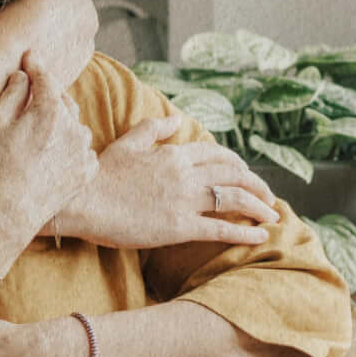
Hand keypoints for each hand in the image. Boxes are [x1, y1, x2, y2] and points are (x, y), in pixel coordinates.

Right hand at [0, 51, 97, 237]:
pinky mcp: (87, 171)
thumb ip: (12, 93)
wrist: (11, 210)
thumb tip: (23, 76)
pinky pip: (82, 150)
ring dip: (61, 123)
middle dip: (47, 95)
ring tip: (43, 131)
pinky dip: (71, 148)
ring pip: (74, 125)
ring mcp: (83, 149)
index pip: (44, 76)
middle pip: (62, 100)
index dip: (35, 64)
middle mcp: (73, 125)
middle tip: (33, 95)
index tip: (30, 56)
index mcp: (50, 108)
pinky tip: (55, 155)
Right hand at [51, 116, 279, 249]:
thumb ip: (153, 129)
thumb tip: (175, 120)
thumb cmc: (99, 175)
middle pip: (234, 175)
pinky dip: (244, 232)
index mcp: (174, 154)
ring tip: (273, 217)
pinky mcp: (179, 227)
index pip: (218, 154)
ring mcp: (184, 201)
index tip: (246, 174)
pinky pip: (220, 228)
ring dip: (259, 207)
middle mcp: (185, 175)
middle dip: (257, 185)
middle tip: (269, 197)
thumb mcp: (127, 143)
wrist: (82, 202)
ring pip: (234, 199)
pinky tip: (260, 236)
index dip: (237, 164)